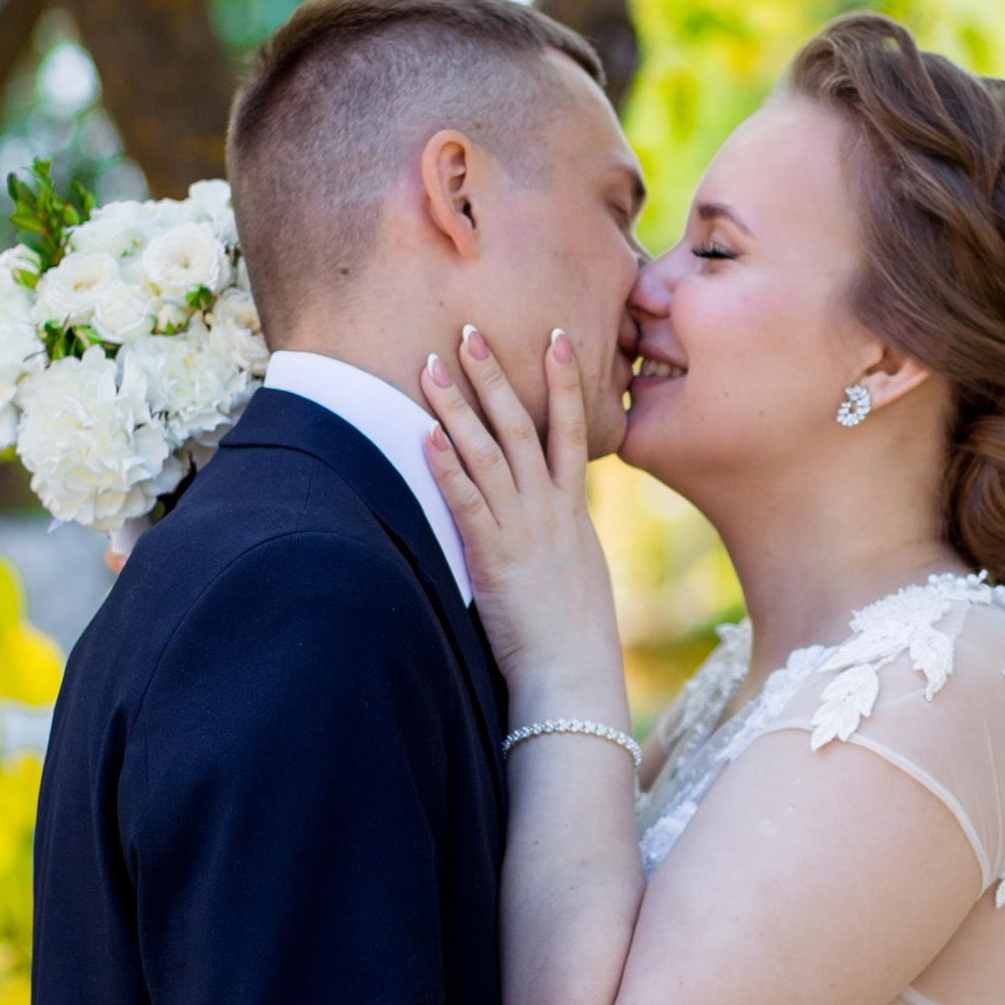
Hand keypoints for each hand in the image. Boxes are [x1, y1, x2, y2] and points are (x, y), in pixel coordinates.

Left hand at [423, 326, 626, 710]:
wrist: (573, 673)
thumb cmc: (575, 634)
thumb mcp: (579, 572)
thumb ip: (563, 536)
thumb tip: (552, 521)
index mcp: (572, 510)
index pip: (570, 429)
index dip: (563, 380)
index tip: (554, 336)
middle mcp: (549, 509)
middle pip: (523, 426)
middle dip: (495, 377)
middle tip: (469, 331)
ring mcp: (522, 528)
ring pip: (490, 452)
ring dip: (458, 406)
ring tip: (433, 366)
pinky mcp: (493, 556)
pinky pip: (467, 502)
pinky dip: (445, 466)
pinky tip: (424, 435)